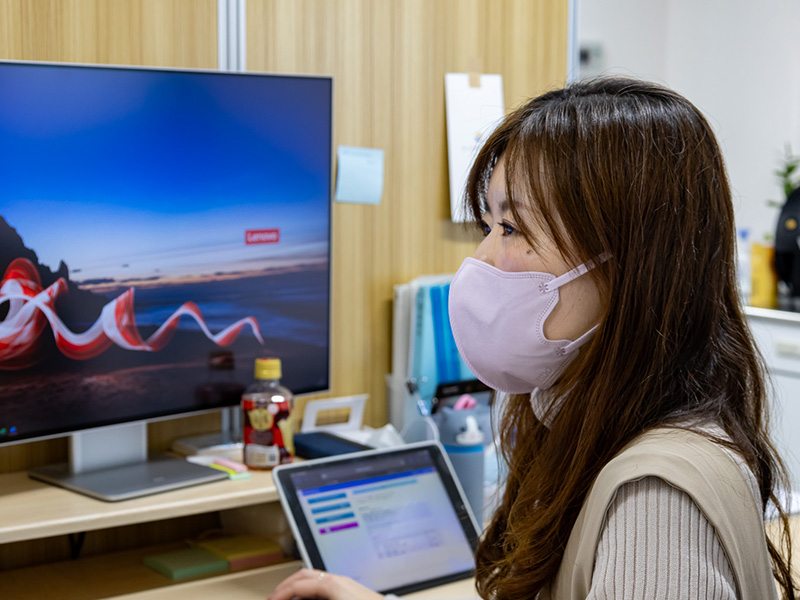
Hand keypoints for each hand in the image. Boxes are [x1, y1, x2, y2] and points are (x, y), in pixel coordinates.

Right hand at [268, 568, 384, 599]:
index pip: (297, 586)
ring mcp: (345, 582)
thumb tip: (296, 597)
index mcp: (332, 585)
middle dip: (286, 585)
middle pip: (305, 575)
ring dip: (298, 584)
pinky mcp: (351, 589)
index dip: (280, 594)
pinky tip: (308, 597)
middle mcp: (339, 579)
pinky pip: (325, 581)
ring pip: (315, 576)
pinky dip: (310, 587)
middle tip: (274, 596)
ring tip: (288, 595)